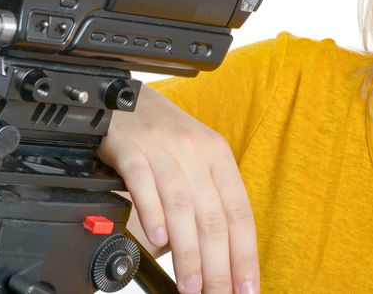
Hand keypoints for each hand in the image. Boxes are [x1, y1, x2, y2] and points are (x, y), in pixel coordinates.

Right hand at [98, 86, 258, 293]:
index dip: (245, 254)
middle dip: (218, 265)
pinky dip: (152, 212)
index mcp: (218, 156)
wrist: (124, 98)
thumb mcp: (195, 158)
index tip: (247, 287)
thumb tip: (215, 254)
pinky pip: (143, 182)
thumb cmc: (162, 134)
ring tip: (191, 286)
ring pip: (182, 206)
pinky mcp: (129, 148)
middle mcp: (195, 152)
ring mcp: (162, 148)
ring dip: (187, 252)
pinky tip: (157, 240)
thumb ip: (205, 200)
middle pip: (212, 216)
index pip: (239, 213)